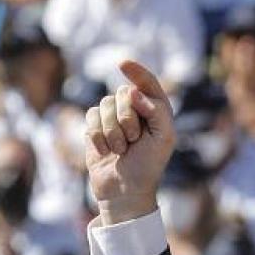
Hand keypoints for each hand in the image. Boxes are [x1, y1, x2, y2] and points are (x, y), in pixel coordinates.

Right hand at [85, 60, 175, 224]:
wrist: (124, 191)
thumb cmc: (148, 166)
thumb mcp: (164, 138)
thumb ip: (157, 111)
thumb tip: (133, 91)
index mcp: (156, 110)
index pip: (147, 83)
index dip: (136, 72)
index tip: (122, 63)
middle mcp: (135, 110)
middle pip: (122, 94)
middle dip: (126, 118)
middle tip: (133, 140)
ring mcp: (113, 117)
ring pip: (104, 105)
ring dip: (112, 132)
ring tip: (120, 150)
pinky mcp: (95, 127)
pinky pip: (90, 117)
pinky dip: (97, 136)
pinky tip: (105, 151)